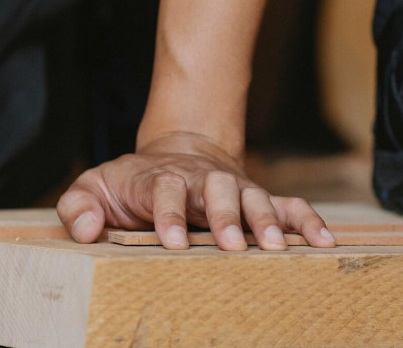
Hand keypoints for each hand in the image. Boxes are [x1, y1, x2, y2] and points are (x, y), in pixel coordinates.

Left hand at [56, 132, 335, 250]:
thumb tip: (88, 229)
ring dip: (265, 219)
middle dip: (225, 216)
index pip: (164, 191)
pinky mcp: (255, 196)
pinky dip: (306, 219)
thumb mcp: (93, 187)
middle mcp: (200, 181)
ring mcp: (232, 187)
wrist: (170, 155)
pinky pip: (286, 204)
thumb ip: (79, 205)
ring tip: (277, 247)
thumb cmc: (128, 183)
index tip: (173, 242)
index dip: (168, 214)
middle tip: (232, 245)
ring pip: (253, 195)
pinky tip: (324, 242)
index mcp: (159, 180)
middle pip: (215, 190)